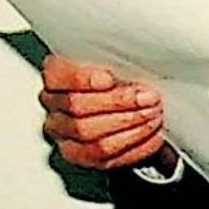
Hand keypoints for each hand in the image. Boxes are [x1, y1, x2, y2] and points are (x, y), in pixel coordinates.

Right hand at [38, 55, 170, 171]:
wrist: (119, 105)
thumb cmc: (115, 76)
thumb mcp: (114, 58)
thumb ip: (115, 56)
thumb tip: (139, 49)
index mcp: (55, 77)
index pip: (59, 78)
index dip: (84, 79)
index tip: (110, 78)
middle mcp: (55, 109)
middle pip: (79, 110)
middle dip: (119, 103)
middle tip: (148, 96)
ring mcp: (66, 137)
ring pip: (93, 138)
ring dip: (131, 126)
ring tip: (153, 114)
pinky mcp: (82, 158)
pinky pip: (107, 158)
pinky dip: (136, 146)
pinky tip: (151, 133)